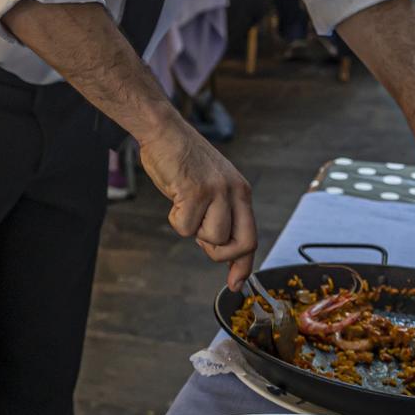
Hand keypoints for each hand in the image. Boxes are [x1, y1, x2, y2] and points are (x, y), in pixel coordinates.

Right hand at [136, 112, 258, 286]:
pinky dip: (175, 218)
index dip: (244, 265)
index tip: (235, 283)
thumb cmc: (181, 160)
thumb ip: (218, 213)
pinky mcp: (196, 192)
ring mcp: (217, 192)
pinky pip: (185, 227)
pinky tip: (174, 196)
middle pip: (239, 245)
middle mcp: (235, 192)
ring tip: (184, 205)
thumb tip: (216, 245)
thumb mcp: (210, 187)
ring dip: (192, 230)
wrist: (163, 131)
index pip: (251, 237)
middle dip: (218, 253)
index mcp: (241, 191)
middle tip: (200, 238)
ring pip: (212, 238)